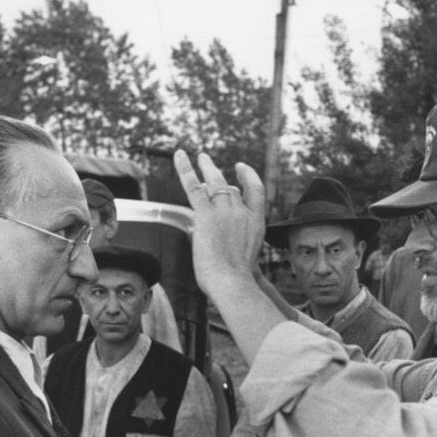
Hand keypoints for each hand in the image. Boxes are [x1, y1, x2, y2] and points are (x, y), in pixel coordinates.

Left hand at [173, 151, 265, 295]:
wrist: (233, 282)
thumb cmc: (239, 281)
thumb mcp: (247, 262)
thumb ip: (238, 250)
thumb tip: (227, 254)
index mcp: (256, 223)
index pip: (256, 191)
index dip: (248, 177)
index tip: (241, 168)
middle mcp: (242, 213)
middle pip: (230, 188)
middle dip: (219, 175)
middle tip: (208, 163)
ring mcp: (225, 212)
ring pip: (214, 183)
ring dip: (206, 167)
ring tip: (199, 156)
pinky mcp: (206, 215)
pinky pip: (193, 187)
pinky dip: (185, 169)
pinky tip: (179, 154)